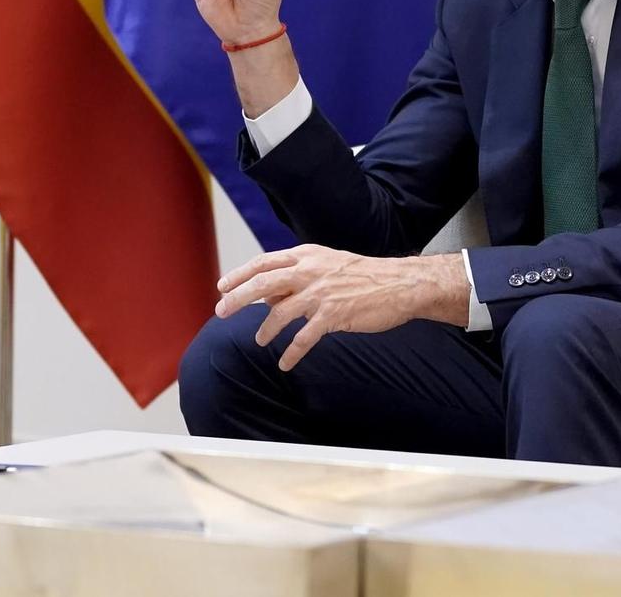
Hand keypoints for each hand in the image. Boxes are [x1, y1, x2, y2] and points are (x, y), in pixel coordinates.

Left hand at [215, 245, 470, 370]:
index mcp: (306, 256)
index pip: (263, 262)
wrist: (400, 284)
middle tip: (220, 311)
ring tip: (260, 341)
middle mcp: (309, 271)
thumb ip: (298, 278)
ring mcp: (321, 293)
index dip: (240, 274)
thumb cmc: (363, 276)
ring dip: (266, 330)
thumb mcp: (327, 265)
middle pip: (263, 283)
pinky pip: (304, 338)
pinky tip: (285, 363)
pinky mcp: (334, 315)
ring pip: (280, 312)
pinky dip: (291, 352)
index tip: (222, 286)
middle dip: (237, 298)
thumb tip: (269, 298)